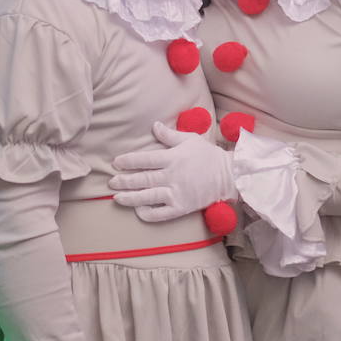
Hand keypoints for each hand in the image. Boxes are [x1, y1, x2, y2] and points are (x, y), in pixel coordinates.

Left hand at [109, 121, 235, 221]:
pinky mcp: (182, 207)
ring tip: (117, 198)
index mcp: (172, 158)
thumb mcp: (189, 139)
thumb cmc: (208, 155)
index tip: (116, 162)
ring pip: (148, 197)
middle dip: (124, 181)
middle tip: (111, 182)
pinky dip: (148, 214)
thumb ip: (169, 135)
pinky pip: (161, 214)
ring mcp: (177, 193)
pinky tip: (138, 211)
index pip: (144, 159)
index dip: (128, 161)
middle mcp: (172, 176)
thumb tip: (154, 126)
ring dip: (130, 198)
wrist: (228, 175)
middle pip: (143, 179)